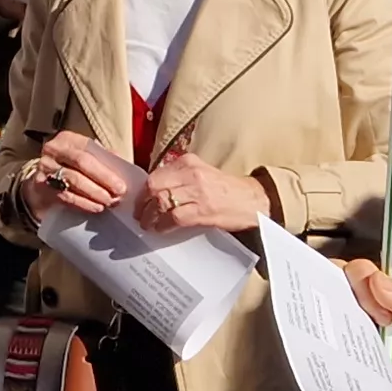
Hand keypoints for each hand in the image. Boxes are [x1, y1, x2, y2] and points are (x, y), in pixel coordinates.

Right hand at [21, 129, 128, 219]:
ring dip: (94, 193)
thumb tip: (123, 165)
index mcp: (67, 139)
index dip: (106, 169)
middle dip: (103, 180)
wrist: (42, 185)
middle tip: (118, 195)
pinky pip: (65, 195)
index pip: (89, 151)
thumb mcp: (85, 157)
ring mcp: (45, 168)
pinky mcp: (41, 187)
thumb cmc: (70, 169)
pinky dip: (83, 203)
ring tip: (109, 202)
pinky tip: (96, 208)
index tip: (122, 184)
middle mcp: (53, 150)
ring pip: (73, 180)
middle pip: (81, 163)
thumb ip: (102, 158)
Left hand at [132, 153, 271, 233]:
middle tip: (138, 215)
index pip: (155, 174)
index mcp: (188, 161)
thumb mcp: (201, 172)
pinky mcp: (202, 210)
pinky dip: (163, 225)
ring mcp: (197, 192)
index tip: (138, 201)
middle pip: (154, 186)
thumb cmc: (225, 189)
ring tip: (147, 224)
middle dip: (142, 203)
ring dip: (149, 216)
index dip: (143, 190)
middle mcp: (191, 173)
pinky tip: (161, 229)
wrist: (253, 201)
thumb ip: (179, 177)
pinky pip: (173, 217)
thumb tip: (153, 190)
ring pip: (160, 202)